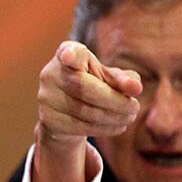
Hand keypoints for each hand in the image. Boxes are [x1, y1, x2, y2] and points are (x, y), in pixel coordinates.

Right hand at [31, 41, 141, 181]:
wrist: (64, 108)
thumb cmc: (92, 84)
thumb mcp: (108, 77)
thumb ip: (123, 79)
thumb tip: (136, 88)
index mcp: (66, 53)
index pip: (69, 53)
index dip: (69, 55)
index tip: (69, 56)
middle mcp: (51, 74)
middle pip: (85, 88)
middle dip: (114, 100)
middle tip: (135, 107)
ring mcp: (46, 98)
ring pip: (85, 111)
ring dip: (114, 117)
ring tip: (129, 117)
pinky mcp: (48, 119)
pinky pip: (81, 127)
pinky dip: (105, 129)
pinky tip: (118, 126)